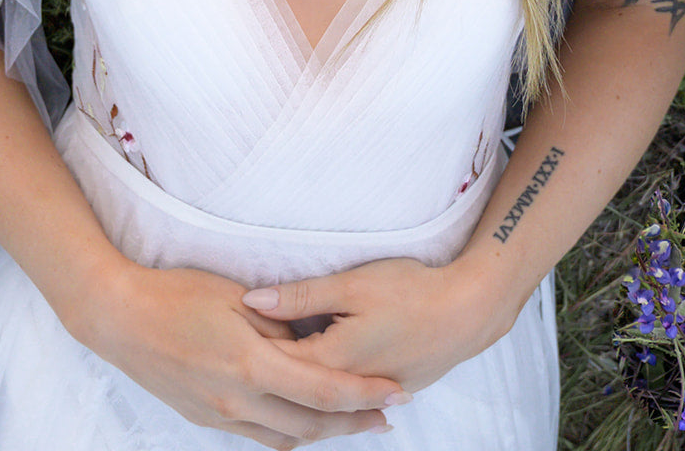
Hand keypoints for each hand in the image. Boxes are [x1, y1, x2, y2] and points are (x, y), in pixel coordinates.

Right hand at [78, 261, 405, 448]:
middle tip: (388, 416)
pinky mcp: (205, 419)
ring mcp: (220, 416)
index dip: (364, 395)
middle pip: (311, 424)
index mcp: (250, 366)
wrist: (121, 319)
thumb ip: (279, 325)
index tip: (396, 394)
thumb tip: (313, 340)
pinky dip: (288, 432)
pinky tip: (303, 422)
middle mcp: (238, 401)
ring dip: (324, 433)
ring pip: (286, 437)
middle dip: (354, 423)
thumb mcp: (236, 298)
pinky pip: (258, 435)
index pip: (322, 390)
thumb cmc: (178, 295)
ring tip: (354, 421)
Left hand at [243, 256, 512, 395]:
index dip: (245, 348)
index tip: (217, 336)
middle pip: (289, 389)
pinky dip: (318, 393)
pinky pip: (339, 399)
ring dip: (287, 390)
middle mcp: (344, 386)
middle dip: (259, 376)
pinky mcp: (382, 391)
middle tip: (226, 361)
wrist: (466, 312)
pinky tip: (303, 386)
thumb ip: (302, 296)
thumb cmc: (410, 291)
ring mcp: (365, 394)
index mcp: (331, 360)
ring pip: (315, 400)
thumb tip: (252, 298)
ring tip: (255, 380)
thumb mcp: (353, 284)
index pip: (273, 361)